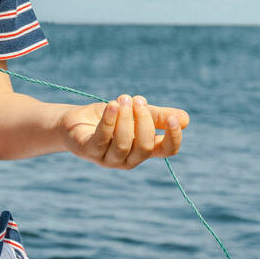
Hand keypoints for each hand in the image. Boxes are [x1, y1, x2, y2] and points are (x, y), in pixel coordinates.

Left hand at [60, 94, 188, 169]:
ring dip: (126, 119)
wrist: (75, 120)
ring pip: (123, 143)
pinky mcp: (89, 151)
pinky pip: (102, 139)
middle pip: (145, 146)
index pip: (167, 150)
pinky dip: (109, 121)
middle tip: (137, 100)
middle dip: (144, 120)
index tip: (174, 118)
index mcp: (143, 149)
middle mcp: (128, 158)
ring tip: (123, 100)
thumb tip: (185, 119)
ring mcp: (108, 159)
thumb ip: (156, 115)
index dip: (173, 137)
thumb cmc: (108, 117)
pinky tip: (113, 106)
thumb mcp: (134, 113)